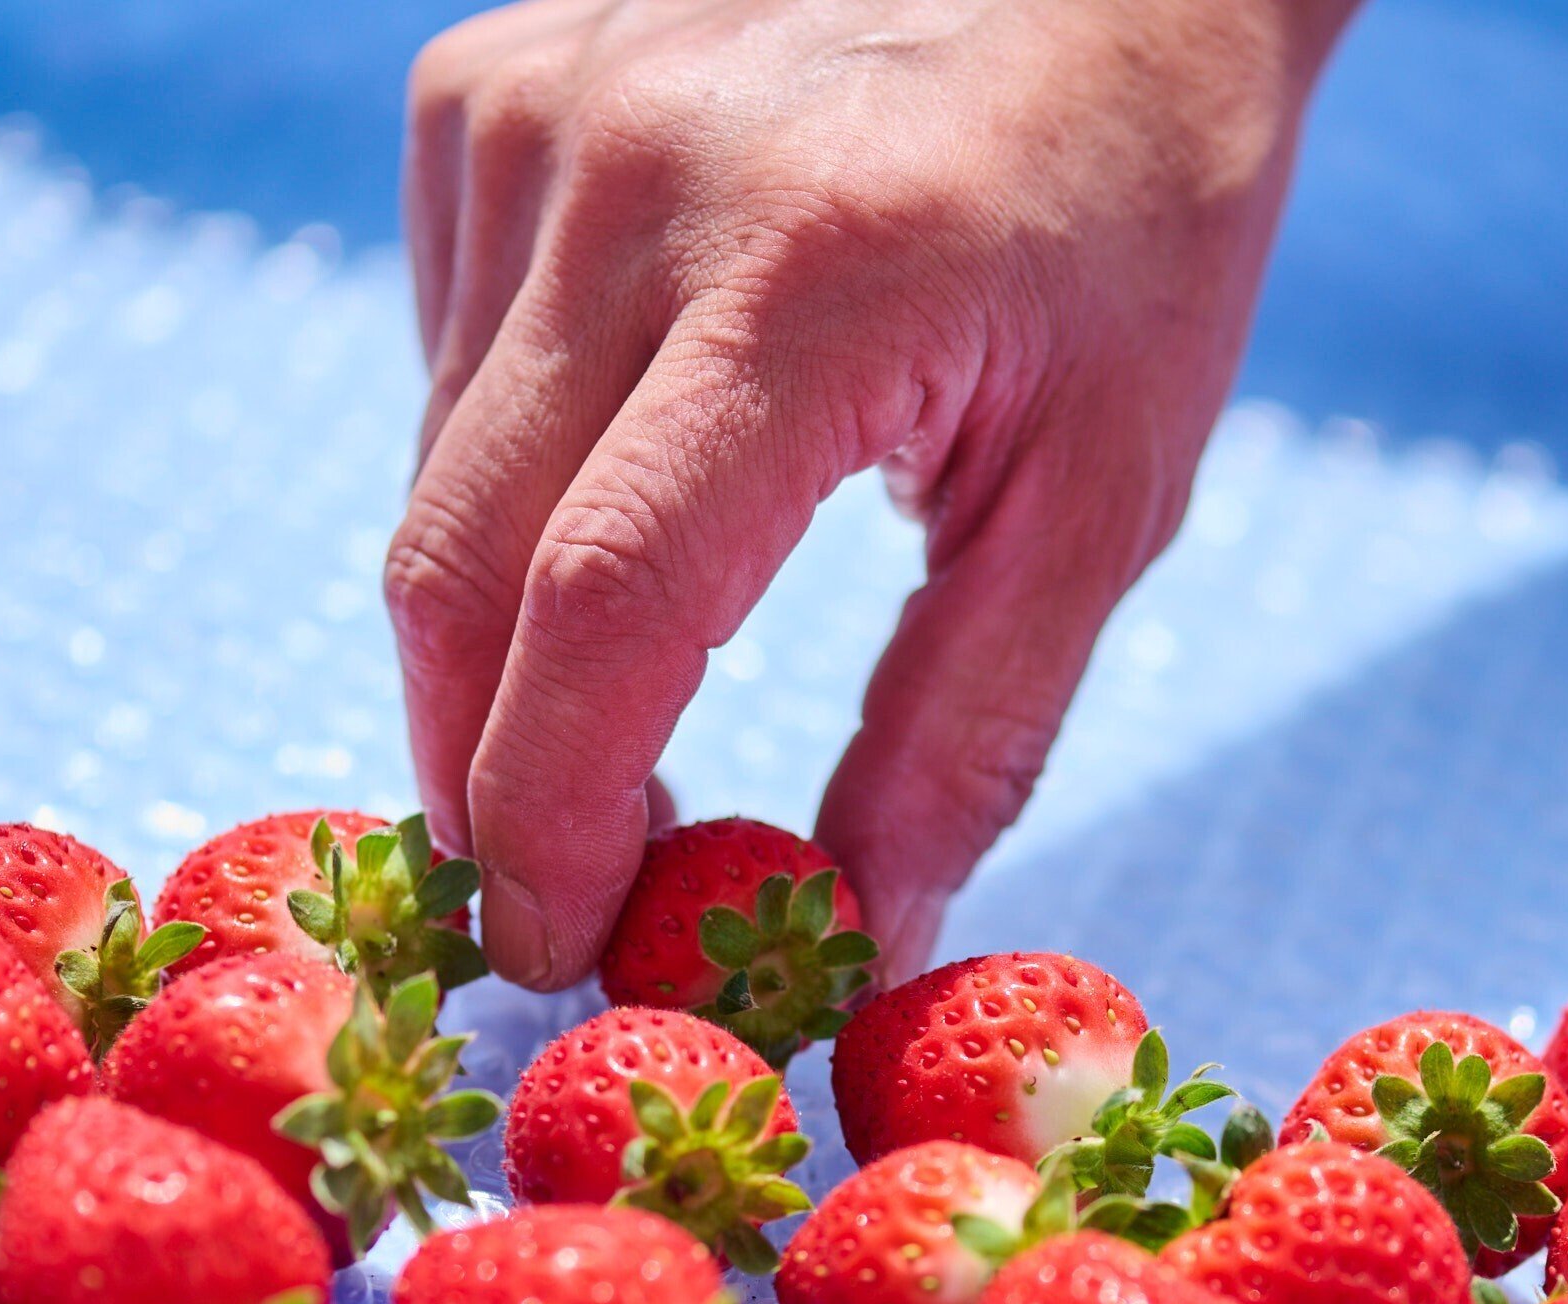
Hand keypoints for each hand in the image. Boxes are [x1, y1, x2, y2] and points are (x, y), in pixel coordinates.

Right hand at [392, 0, 1356, 986]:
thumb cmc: (1134, 214)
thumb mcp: (1109, 490)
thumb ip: (972, 729)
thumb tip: (851, 938)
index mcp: (822, 276)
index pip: (609, 596)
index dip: (556, 807)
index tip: (563, 946)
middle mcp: (640, 172)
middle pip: (460, 560)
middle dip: (479, 773)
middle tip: (554, 899)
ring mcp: (542, 114)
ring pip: (433, 478)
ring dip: (497, 642)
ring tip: (620, 715)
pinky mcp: (485, 94)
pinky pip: (443, 367)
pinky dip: (502, 486)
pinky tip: (625, 480)